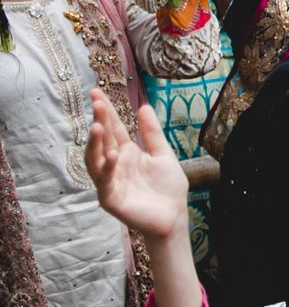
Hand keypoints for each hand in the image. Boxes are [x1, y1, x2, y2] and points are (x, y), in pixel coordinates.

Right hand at [85, 93, 188, 241]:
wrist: (174, 215)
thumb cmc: (167, 188)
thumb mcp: (162, 154)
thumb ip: (152, 133)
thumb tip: (143, 106)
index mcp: (127, 153)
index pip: (113, 129)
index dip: (106, 111)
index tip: (96, 91)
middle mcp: (115, 165)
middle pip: (103, 140)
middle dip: (99, 121)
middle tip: (96, 102)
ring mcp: (110, 181)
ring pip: (96, 160)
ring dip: (96, 144)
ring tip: (97, 126)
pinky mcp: (111, 198)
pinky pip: (106, 181)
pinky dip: (108, 167)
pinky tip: (113, 154)